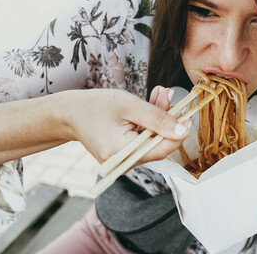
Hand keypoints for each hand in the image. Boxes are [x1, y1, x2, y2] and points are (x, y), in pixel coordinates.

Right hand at [65, 88, 189, 164]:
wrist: (70, 113)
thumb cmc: (95, 106)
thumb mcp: (129, 106)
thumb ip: (157, 118)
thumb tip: (183, 131)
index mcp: (122, 153)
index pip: (162, 149)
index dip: (177, 132)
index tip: (187, 113)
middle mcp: (123, 163)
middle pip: (157, 143)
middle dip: (166, 119)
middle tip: (167, 93)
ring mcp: (123, 162)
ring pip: (151, 140)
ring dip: (158, 118)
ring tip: (160, 94)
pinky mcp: (123, 156)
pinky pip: (142, 140)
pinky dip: (148, 123)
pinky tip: (150, 105)